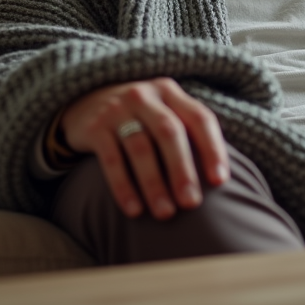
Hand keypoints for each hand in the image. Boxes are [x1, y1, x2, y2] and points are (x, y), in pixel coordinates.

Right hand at [59, 78, 229, 218]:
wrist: (85, 102)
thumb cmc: (139, 117)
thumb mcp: (163, 112)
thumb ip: (188, 133)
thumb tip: (217, 179)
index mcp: (170, 92)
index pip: (199, 118)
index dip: (212, 149)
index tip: (219, 182)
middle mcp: (145, 96)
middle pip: (170, 132)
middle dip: (182, 170)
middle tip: (191, 203)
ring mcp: (117, 109)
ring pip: (140, 148)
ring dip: (154, 184)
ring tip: (165, 212)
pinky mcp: (94, 127)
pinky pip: (112, 160)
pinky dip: (124, 187)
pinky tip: (134, 210)